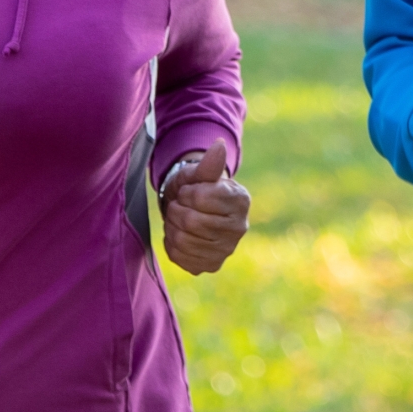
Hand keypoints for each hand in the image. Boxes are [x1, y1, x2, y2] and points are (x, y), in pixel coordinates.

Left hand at [159, 141, 249, 273]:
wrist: (192, 210)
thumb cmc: (196, 188)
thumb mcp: (199, 173)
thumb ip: (209, 163)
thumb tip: (219, 145)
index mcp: (241, 200)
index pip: (201, 198)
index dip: (187, 192)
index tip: (188, 191)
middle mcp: (239, 228)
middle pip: (192, 221)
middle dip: (177, 209)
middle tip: (178, 204)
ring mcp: (226, 250)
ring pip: (183, 240)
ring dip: (172, 226)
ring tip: (177, 218)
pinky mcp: (210, 265)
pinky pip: (179, 256)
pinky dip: (171, 243)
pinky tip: (179, 234)